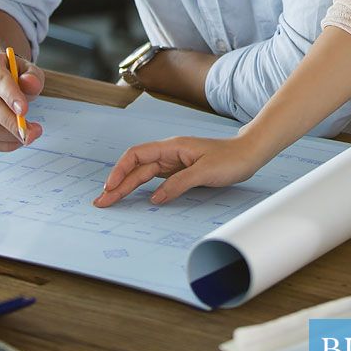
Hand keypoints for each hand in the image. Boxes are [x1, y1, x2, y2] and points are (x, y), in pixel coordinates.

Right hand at [0, 49, 43, 150]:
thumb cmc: (14, 75)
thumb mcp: (28, 70)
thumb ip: (32, 76)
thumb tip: (31, 83)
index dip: (12, 97)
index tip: (25, 111)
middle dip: (12, 123)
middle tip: (33, 133)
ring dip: (7, 136)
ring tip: (27, 135)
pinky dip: (1, 145)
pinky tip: (16, 141)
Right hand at [93, 134, 260, 207]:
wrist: (249, 154)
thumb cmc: (230, 159)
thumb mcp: (204, 172)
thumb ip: (178, 184)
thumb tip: (155, 198)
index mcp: (171, 147)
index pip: (137, 155)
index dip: (120, 171)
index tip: (110, 187)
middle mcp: (169, 153)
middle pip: (137, 167)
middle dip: (118, 183)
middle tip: (102, 202)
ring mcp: (174, 163)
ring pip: (144, 174)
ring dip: (127, 187)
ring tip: (111, 200)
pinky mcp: (181, 171)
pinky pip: (156, 180)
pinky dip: (143, 189)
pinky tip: (137, 198)